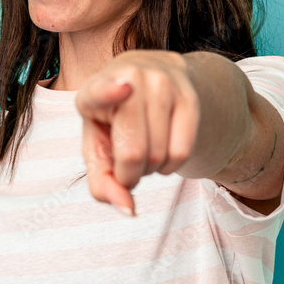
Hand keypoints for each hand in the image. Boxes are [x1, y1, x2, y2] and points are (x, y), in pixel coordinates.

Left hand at [75, 50, 200, 215]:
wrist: (153, 75)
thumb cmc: (114, 120)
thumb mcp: (98, 147)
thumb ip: (102, 183)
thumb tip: (128, 208)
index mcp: (94, 89)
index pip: (101, 91)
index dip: (110, 92)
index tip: (124, 88)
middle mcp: (130, 78)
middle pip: (133, 152)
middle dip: (128, 176)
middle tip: (125, 167)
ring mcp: (163, 85)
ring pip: (158, 156)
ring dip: (149, 170)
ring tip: (143, 151)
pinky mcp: (189, 97)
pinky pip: (182, 152)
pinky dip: (170, 166)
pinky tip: (162, 152)